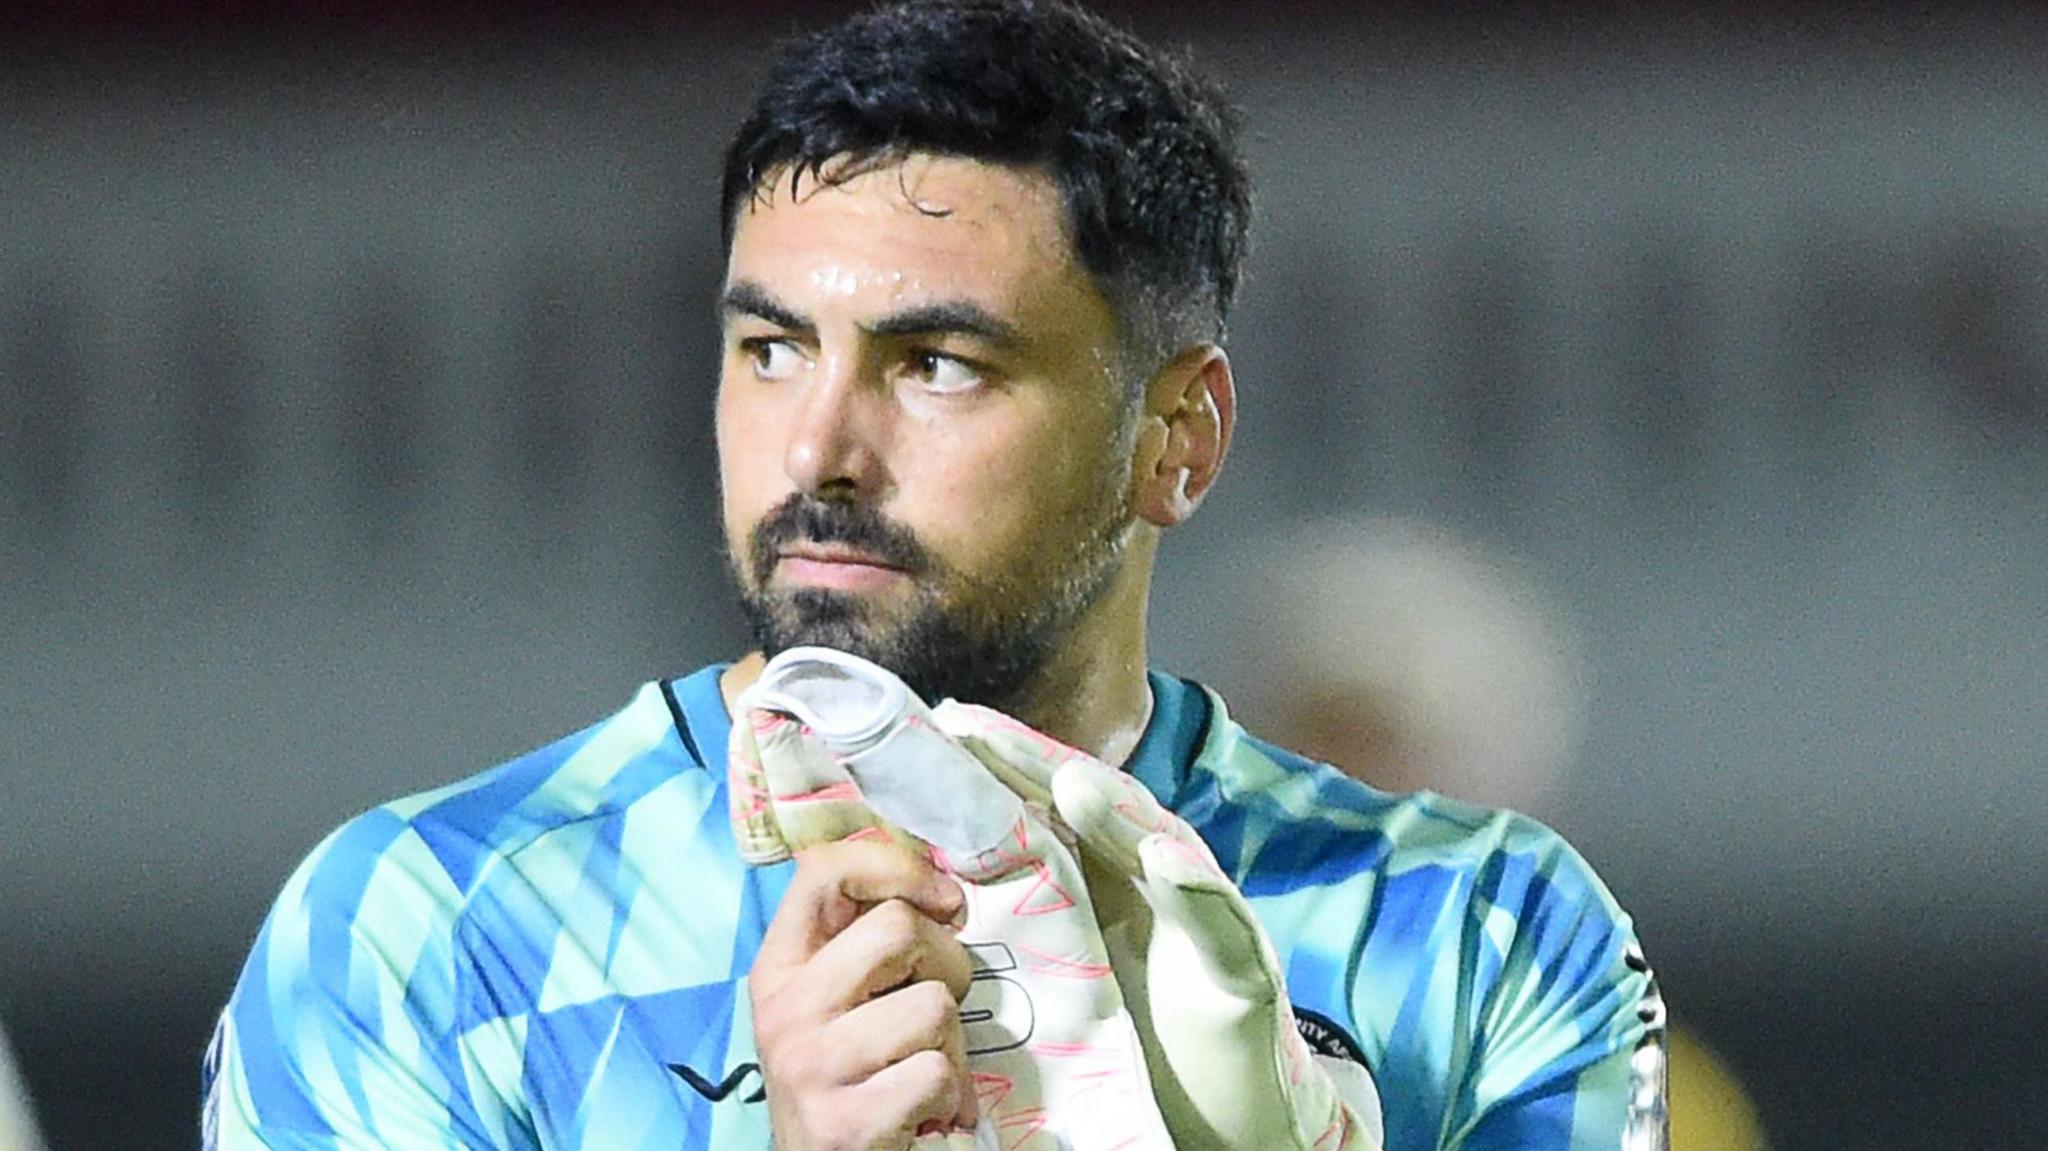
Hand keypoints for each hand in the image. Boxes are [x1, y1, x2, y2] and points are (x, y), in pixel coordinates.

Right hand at [748, 839, 981, 1149]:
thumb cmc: (850, 1078)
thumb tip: (940, 893)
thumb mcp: (835, 1003)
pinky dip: (951, 1096)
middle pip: (898, 927)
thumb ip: (864, 945)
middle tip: (941, 1005)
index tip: (943, 901)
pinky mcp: (844, 1122)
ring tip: (926, 1069)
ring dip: (953, 1043)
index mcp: (778, 968)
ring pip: (933, 1004)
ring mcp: (810, 1066)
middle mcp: (784, 1009)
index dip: (898, 869)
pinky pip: (937, 1073)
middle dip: (947, 962)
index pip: (825, 872)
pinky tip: (925, 1113)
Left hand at [935, 704, 1385, 1150]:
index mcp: (1107, 880)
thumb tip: (941, 870)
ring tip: (1073, 783)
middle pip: (1098, 808)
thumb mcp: (1071, 971)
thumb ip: (1026, 915)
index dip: (1003, 768)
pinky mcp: (1242, 973)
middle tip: (984, 731)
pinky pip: (1219, 926)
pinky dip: (1194, 889)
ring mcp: (1202, 920)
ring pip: (1160, 847)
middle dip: (1042, 767)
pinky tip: (1164, 861)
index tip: (947, 727)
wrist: (1229, 1111)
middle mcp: (1153, 883)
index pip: (1050, 811)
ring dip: (1117, 815)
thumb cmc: (1146, 1034)